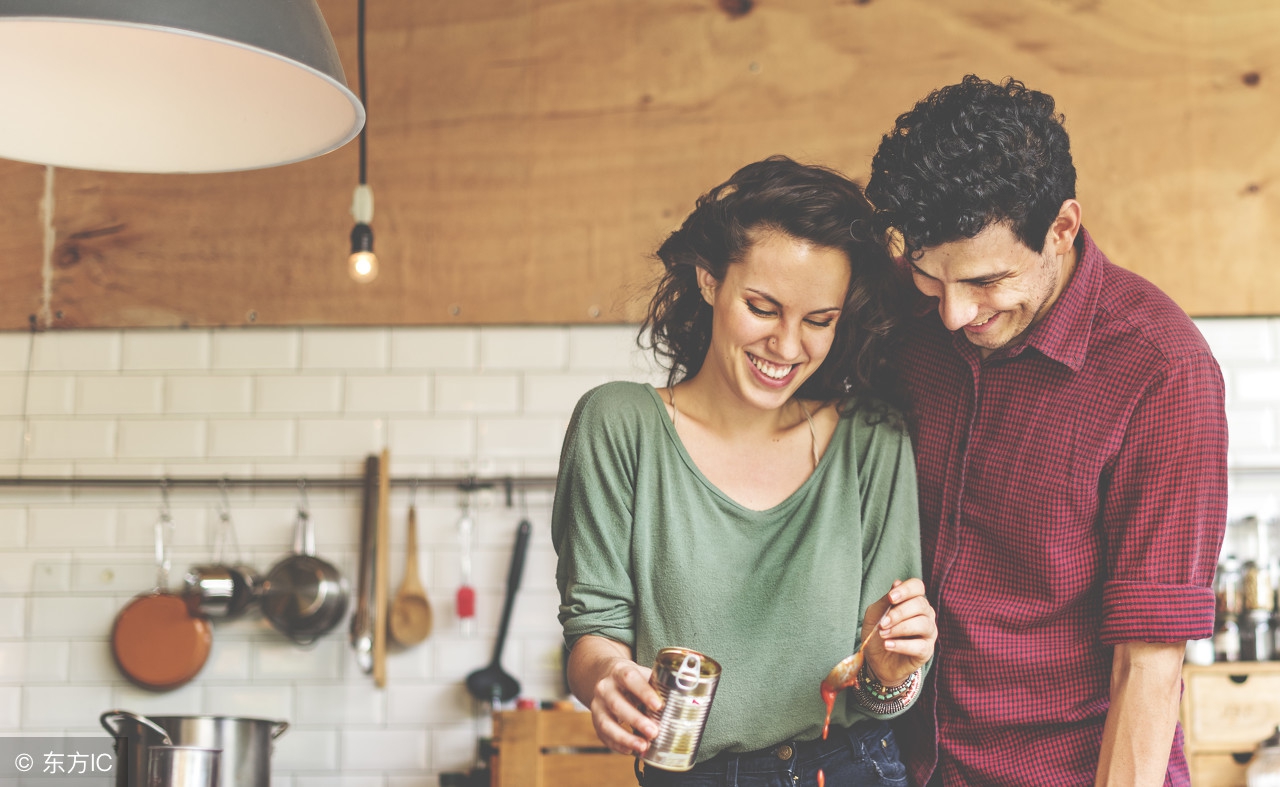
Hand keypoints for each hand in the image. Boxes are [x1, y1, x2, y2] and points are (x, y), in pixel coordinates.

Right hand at [568, 637, 664, 754]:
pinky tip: (631, 750)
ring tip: (643, 747)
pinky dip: (617, 745)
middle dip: (636, 720)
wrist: (607, 676)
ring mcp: (597, 705)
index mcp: (620, 671)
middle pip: (617, 704)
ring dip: (624, 738)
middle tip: (654, 732)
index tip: (659, 706)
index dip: (644, 692)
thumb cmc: (633, 679)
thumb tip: (686, 701)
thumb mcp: (643, 674)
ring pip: (606, 723)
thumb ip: (659, 686)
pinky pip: (603, 735)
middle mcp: (605, 687)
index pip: (630, 679)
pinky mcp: (595, 720)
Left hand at [860, 578, 935, 686]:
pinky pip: (919, 645)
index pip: (917, 586)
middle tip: (882, 623)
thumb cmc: (877, 633)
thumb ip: (885, 601)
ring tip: (883, 634)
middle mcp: (925, 614)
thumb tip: (896, 583)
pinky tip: (888, 645)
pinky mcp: (927, 650)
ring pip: (922, 624)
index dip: (906, 590)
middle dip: (899, 613)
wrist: (876, 661)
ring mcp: (929, 632)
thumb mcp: (874, 615)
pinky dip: (901, 645)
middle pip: (920, 604)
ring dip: (899, 628)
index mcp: (913, 601)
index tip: (891, 598)